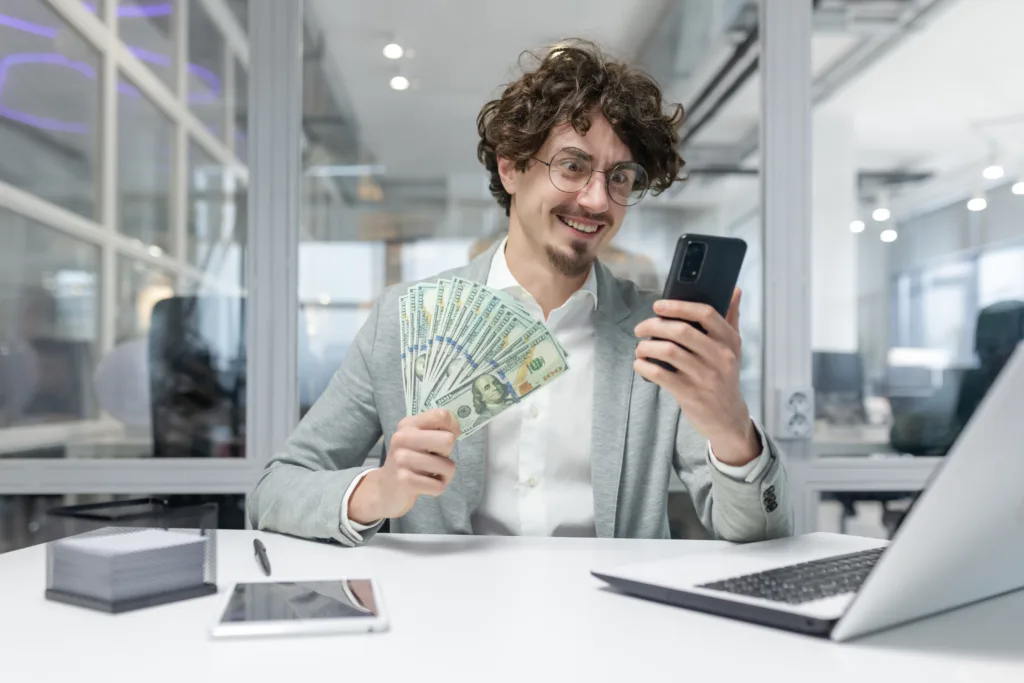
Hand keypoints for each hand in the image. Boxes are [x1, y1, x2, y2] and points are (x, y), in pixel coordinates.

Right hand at [349, 408, 460, 523]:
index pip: (442, 416)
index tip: (448, 437)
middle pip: (448, 440)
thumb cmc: (411, 459)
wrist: (387, 487)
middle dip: (447, 453)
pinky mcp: (405, 481)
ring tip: (432, 474)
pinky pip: (439, 486)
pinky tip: (427, 485)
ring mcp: (402, 459)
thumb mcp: (418, 438)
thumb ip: (436, 429)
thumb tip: (457, 430)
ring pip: (448, 466)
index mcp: (408, 424)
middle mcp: (402, 438)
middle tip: (435, 458)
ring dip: (446, 474)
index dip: (453, 427)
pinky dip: (438, 487)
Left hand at [633, 288, 758, 465]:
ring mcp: (705, 376)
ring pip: (668, 351)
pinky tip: (640, 364)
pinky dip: (644, 366)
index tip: (658, 305)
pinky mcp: (690, 393)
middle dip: (653, 325)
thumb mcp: (734, 349)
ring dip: (646, 346)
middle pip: (681, 331)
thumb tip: (734, 290)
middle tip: (640, 328)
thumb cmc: (725, 377)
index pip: (706, 313)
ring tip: (640, 347)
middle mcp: (720, 357)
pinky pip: (660, 374)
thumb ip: (731, 318)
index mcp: (729, 341)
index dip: (679, 306)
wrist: (727, 418)